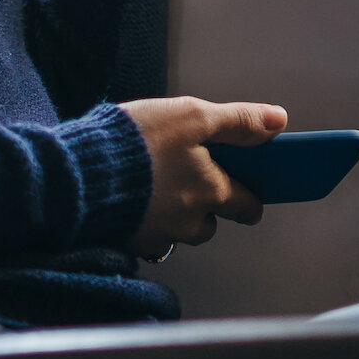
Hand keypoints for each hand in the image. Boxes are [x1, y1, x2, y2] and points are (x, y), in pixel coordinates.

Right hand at [120, 96, 285, 257]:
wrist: (80, 172)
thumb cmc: (138, 140)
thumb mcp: (192, 116)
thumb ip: (237, 120)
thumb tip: (278, 120)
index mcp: (211, 191)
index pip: (246, 205)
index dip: (249, 197)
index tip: (246, 191)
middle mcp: (190, 221)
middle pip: (210, 224)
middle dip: (208, 209)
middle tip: (191, 183)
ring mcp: (159, 236)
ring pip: (179, 232)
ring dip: (175, 216)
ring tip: (155, 186)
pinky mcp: (129, 242)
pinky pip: (148, 237)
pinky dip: (145, 222)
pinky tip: (132, 199)